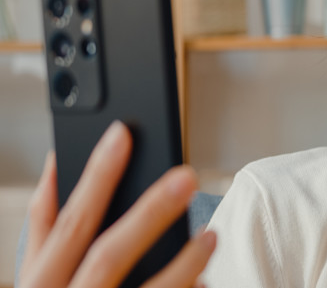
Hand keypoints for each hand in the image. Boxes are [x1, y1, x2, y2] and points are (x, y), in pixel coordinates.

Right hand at [18, 121, 215, 287]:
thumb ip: (44, 224)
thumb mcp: (35, 275)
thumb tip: (55, 161)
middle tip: (187, 176)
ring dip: (183, 263)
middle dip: (148, 213)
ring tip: (212, 236)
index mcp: (40, 285)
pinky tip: (205, 283)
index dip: (94, 177)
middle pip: (107, 256)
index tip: (121, 134)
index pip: (68, 225)